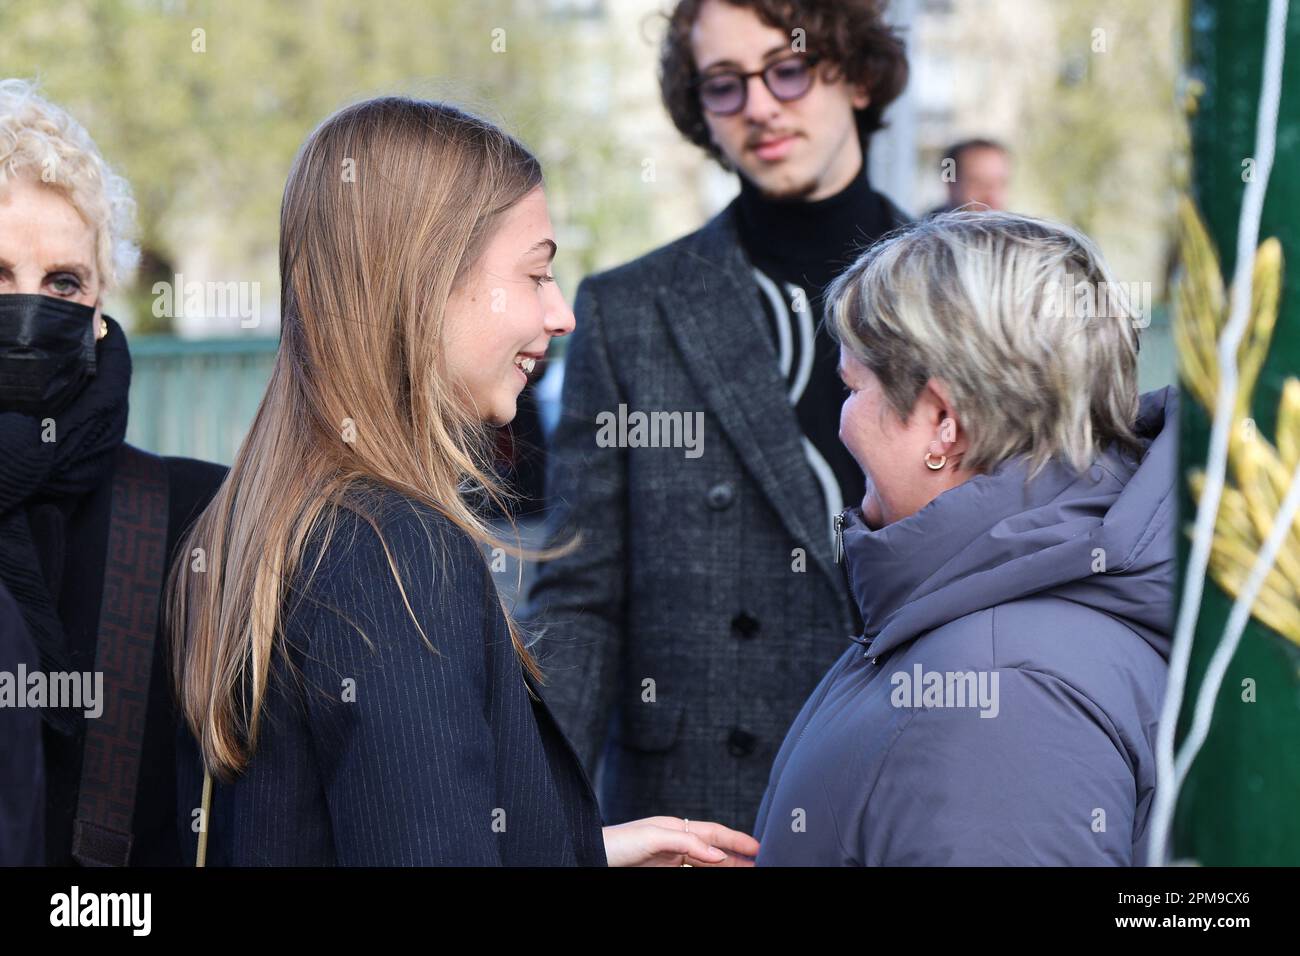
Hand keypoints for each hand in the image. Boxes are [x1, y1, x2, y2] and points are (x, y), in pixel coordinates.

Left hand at [601, 816, 759, 866]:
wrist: (592, 855)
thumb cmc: (616, 842)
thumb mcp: (653, 837)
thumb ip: (686, 842)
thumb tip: (716, 854)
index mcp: (675, 827)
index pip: (714, 833)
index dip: (737, 840)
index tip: (757, 847)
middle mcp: (675, 841)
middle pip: (713, 849)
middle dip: (736, 856)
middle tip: (759, 863)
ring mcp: (669, 858)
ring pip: (705, 863)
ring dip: (725, 867)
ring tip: (745, 871)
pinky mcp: (662, 870)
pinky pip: (692, 872)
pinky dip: (708, 873)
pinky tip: (716, 874)